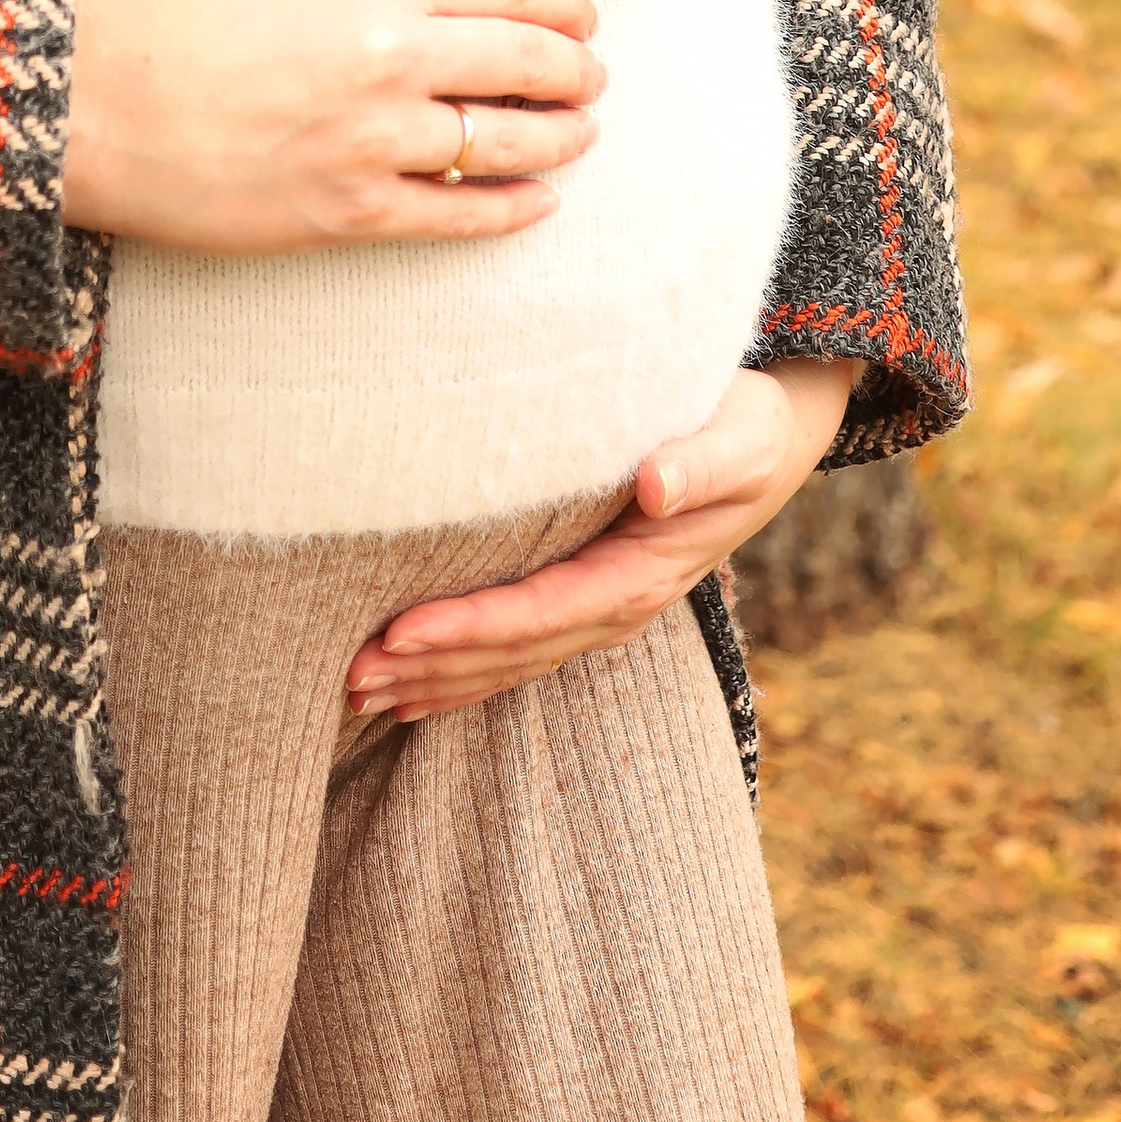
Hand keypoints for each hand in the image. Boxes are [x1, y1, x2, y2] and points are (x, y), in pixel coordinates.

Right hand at [62, 0, 603, 251]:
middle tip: (591, 77)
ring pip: (508, 142)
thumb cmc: (188, 28)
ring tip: (578, 134)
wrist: (104, 107)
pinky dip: (513, 208)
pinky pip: (460, 213)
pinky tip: (538, 201)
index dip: (564, 3)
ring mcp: (375, 140)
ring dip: (559, 138)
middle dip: (577, 71)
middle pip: (527, 62)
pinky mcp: (353, 213)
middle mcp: (390, 55)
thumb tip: (464, 6)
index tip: (581, 15)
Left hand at [342, 357, 863, 720]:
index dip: (470, 626)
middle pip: (512, 650)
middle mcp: (617, 604)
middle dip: (432, 666)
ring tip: (357, 692)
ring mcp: (601, 609)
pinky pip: (519, 648)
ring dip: (435, 679)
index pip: (541, 611)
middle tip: (349, 677)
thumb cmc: (749, 429)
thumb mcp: (742, 438)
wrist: (771, 442)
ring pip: (508, 660)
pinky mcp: (588, 597)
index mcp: (643, 572)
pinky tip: (411, 691)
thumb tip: (654, 484)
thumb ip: (701, 462)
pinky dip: (463, 673)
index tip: (402, 631)